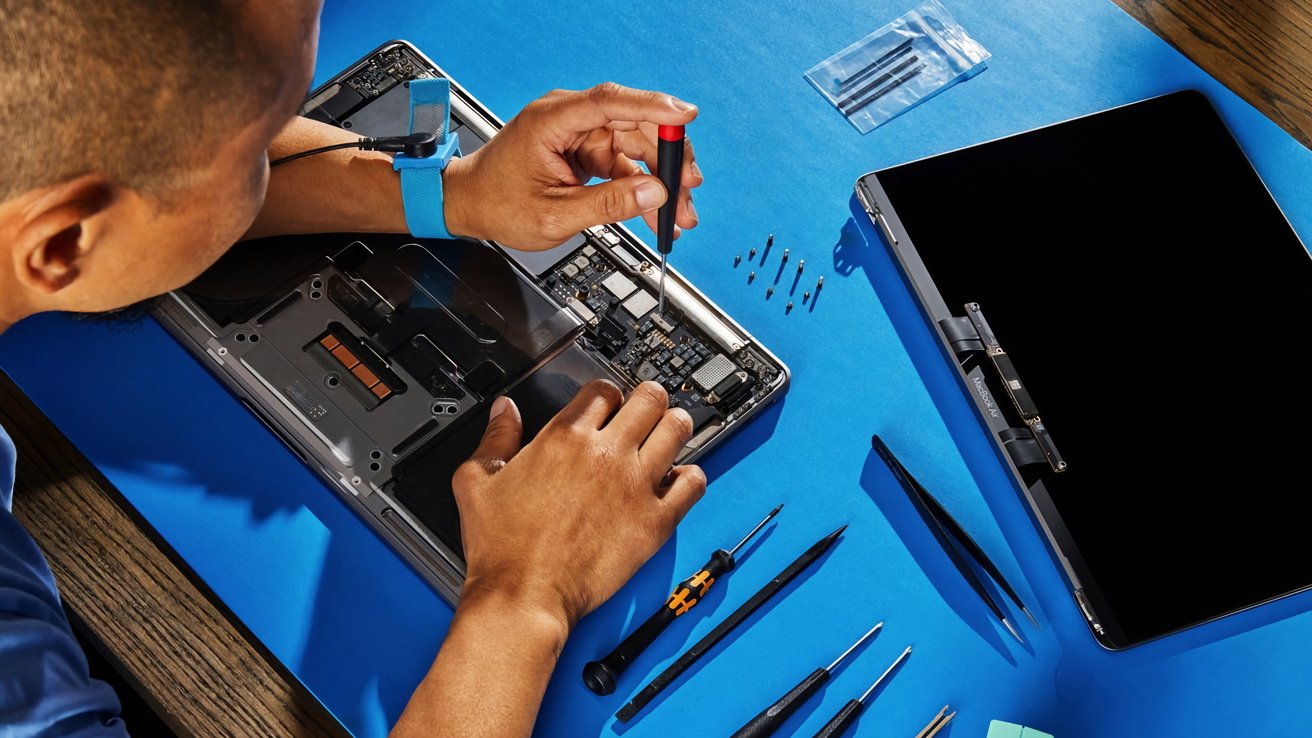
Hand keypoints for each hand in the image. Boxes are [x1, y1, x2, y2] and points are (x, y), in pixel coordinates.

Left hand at [441, 82, 703, 249]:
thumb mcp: (554, 216)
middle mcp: (569, 119)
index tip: (687, 116)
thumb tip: (655, 194)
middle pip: (634, 125)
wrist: (471, 205)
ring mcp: (580, 134)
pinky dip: (644, 187)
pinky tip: (659, 210)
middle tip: (690, 190)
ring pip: (636, 147)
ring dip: (662, 178)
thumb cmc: (497, 203)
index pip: (610, 102)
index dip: (653, 106)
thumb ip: (607, 205)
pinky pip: (625, 164)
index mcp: (552, 121)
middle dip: (668, 159)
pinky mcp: (587, 151)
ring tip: (680, 213)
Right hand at [451, 381, 706, 631]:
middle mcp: (605, 454)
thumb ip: (494, 437)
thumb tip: (505, 411)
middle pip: (649, 398)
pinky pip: (693, 483)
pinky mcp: (654, 521)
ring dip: (674, 427)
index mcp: (564, 438)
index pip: (604, 389)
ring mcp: (635, 485)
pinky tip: (677, 481)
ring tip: (666, 438)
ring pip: (678, 429)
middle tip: (646, 413)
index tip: (608, 407)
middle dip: (649, 399)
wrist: (524, 596)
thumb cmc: (502, 547)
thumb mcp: (476, 480)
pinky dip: (691, 476)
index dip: (608, 394)